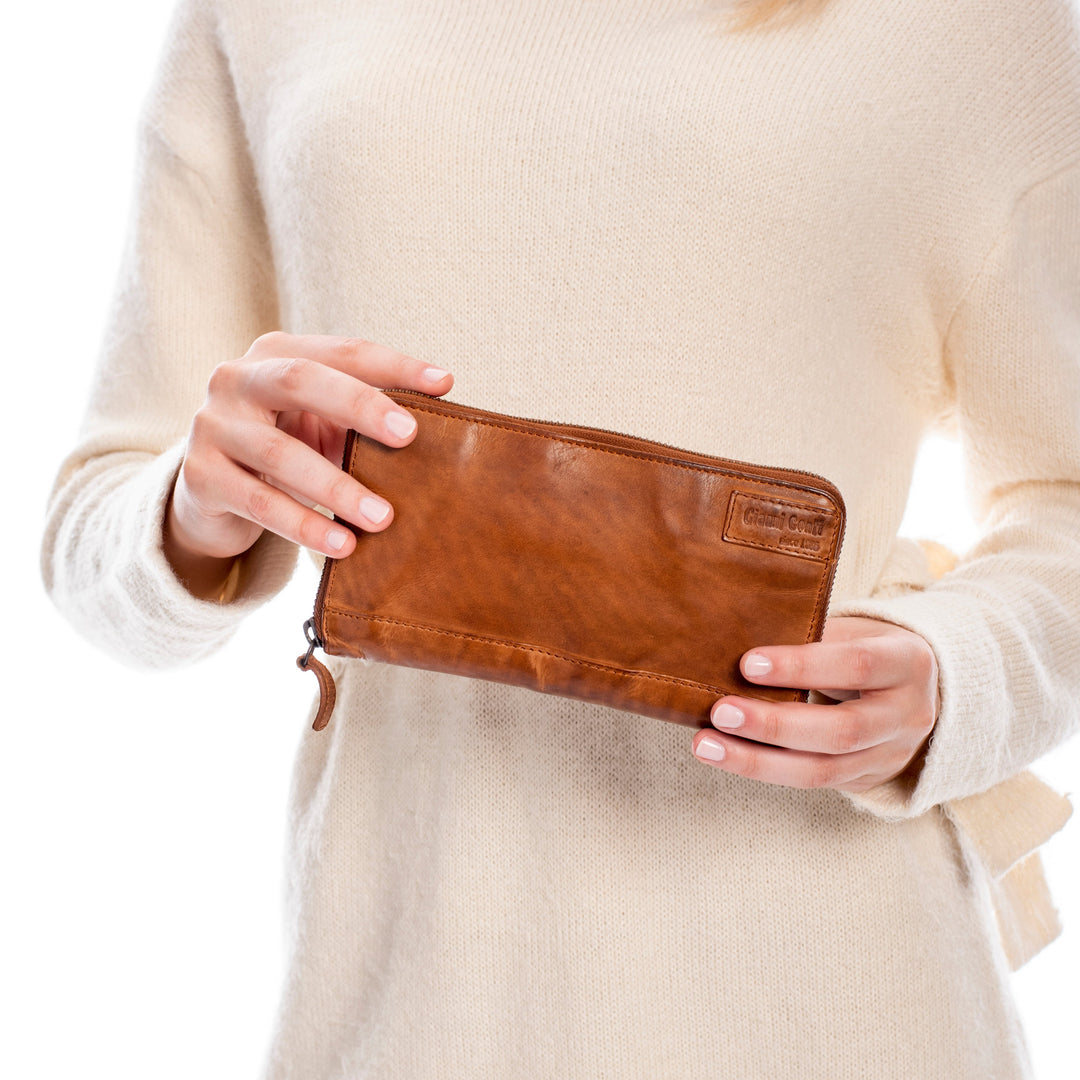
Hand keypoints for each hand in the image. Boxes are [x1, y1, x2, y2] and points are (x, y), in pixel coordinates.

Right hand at [164, 332, 452, 595]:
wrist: (213, 492)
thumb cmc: (286, 447)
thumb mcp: (322, 424)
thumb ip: (364, 416)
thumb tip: (438, 418)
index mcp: (277, 353)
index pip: (343, 351)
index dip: (394, 366)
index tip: (444, 384)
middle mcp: (237, 379)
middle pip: (301, 381)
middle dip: (360, 405)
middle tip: (410, 435)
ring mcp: (213, 426)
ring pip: (280, 454)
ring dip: (337, 487)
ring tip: (383, 517)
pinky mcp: (201, 477)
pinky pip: (261, 504)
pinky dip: (305, 526)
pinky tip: (342, 546)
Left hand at [691, 617, 938, 792]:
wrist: (913, 687)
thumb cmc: (865, 646)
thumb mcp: (852, 630)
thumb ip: (810, 637)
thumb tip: (735, 643)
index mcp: (907, 662)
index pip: (855, 664)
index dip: (801, 666)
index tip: (747, 664)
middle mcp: (907, 714)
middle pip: (841, 730)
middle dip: (775, 725)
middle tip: (721, 713)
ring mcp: (891, 754)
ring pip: (823, 770)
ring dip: (757, 761)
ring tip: (707, 744)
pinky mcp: (868, 779)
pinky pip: (814, 782)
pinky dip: (766, 770)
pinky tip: (728, 756)